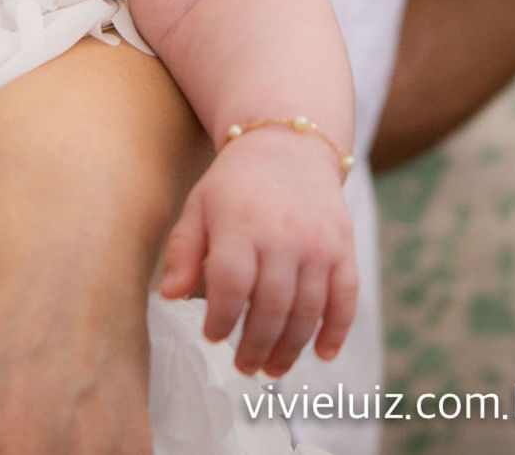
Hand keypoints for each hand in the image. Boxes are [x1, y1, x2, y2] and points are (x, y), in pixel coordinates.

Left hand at [160, 129, 356, 378]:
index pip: (232, 285)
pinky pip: (346, 296)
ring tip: (273, 369)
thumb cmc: (235, 184)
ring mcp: (319, 243)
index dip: (221, 320)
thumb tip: (168, 296)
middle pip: (272, 306)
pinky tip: (323, 354)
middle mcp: (284, 236)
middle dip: (256, 346)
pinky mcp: (343, 247)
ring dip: (291, 347)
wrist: (290, 146)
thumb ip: (183, 251)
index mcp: (241, 225)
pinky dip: (337, 330)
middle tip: (245, 367)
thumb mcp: (198, 206)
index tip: (213, 336)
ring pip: (308, 309)